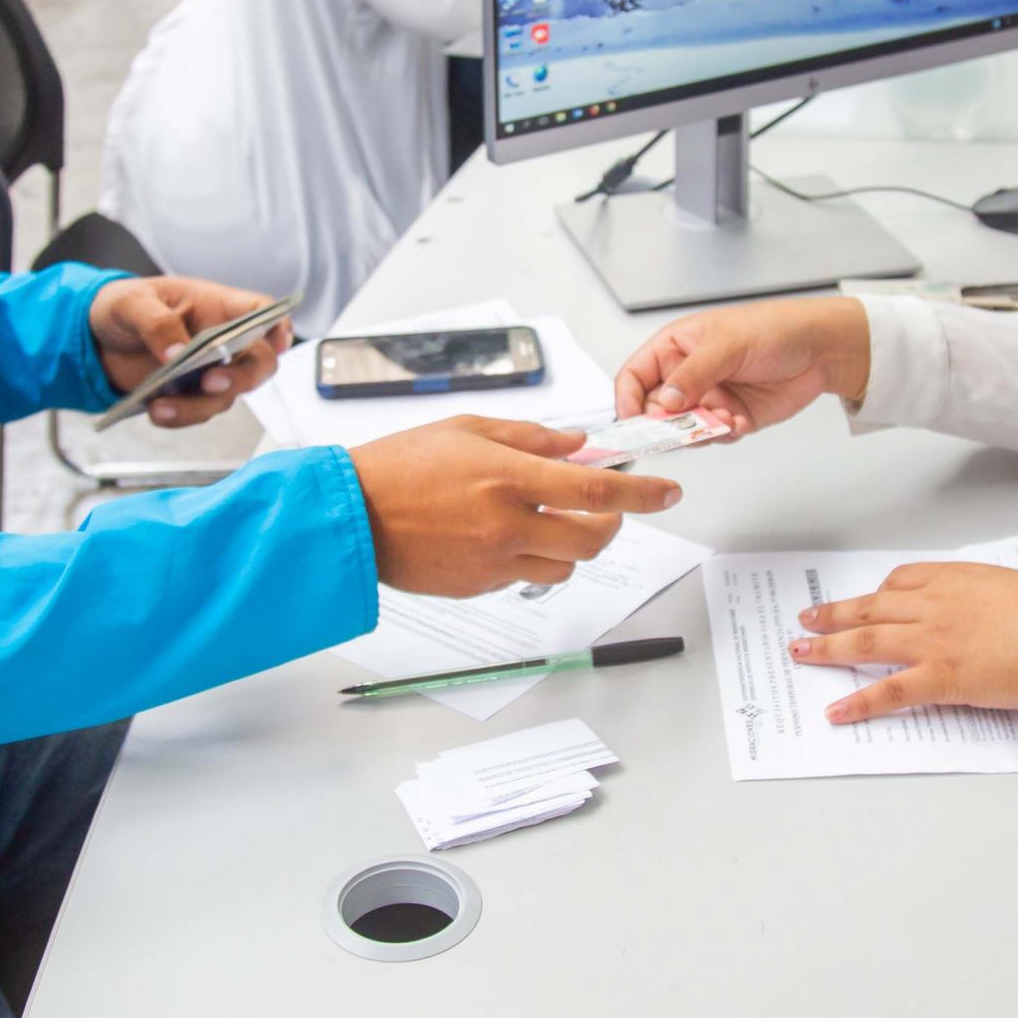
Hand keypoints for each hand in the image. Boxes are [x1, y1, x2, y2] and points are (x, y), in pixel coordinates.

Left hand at [87, 276, 293, 427]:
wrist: (98, 338)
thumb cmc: (125, 307)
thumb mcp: (132, 303)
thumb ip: (157, 323)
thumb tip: (176, 353)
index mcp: (217, 307)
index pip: (260, 312)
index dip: (278, 327)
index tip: (277, 341)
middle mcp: (223, 342)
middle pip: (258, 363)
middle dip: (244, 377)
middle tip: (211, 382)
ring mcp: (209, 372)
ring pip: (227, 395)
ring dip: (198, 406)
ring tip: (161, 406)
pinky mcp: (190, 396)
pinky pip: (198, 412)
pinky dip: (180, 416)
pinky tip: (156, 410)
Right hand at [348, 416, 682, 595]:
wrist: (349, 517)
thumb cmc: (400, 466)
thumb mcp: (466, 430)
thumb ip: (529, 438)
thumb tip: (577, 445)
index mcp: (506, 479)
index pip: (594, 492)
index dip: (641, 494)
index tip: (668, 492)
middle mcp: (506, 526)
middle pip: (591, 540)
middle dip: (611, 524)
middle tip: (606, 508)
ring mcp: (493, 562)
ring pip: (565, 566)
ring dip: (573, 544)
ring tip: (551, 520)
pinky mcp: (478, 587)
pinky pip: (525, 576)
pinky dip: (532, 557)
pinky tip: (506, 535)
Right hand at [614, 296, 867, 433]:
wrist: (822, 350)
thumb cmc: (776, 329)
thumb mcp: (728, 343)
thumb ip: (694, 373)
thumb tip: (668, 401)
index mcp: (675, 347)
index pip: (634, 377)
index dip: (627, 400)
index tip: (633, 422)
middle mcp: (687, 374)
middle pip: (655, 410)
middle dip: (668, 423)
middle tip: (683, 427)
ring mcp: (708, 398)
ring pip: (684, 430)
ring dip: (701, 431)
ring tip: (725, 419)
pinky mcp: (730, 418)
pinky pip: (714, 437)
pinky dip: (725, 435)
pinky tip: (741, 421)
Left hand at [790, 563, 1017, 723]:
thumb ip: (994, 598)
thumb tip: (992, 610)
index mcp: (957, 578)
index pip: (902, 582)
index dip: (877, 594)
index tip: (866, 600)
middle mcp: (935, 605)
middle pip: (871, 608)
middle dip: (834, 614)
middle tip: (807, 618)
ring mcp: (932, 641)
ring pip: (866, 641)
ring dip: (828, 648)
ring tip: (801, 653)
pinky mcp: (940, 678)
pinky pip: (888, 691)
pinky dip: (858, 702)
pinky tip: (835, 711)